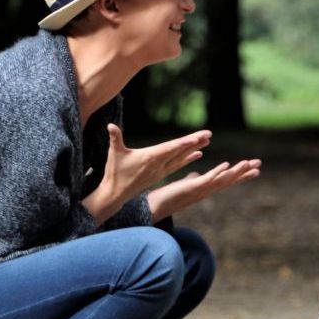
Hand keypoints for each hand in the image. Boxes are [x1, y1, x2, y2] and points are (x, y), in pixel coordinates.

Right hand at [83, 124, 208, 223]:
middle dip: (194, 142)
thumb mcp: (114, 154)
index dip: (183, 143)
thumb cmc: (115, 172)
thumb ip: (115, 138)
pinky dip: (188, 158)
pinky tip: (199, 154)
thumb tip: (110, 125)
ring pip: (181, 158)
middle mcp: (159, 164)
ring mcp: (161, 170)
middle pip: (180, 151)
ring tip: (207, 141)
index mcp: (150, 158)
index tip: (196, 138)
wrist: (116, 193)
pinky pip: (178, 165)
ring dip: (194, 148)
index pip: (170, 148)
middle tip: (209, 133)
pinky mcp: (161, 174)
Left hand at [147, 158, 261, 219]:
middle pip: (229, 180)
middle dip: (244, 173)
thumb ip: (192, 180)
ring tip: (248, 163)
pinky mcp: (191, 188)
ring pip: (222, 180)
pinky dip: (217, 172)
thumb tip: (196, 174)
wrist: (154, 207)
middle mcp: (206, 190)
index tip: (254, 169)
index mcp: (206, 188)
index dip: (240, 175)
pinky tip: (226, 165)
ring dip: (236, 172)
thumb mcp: (184, 186)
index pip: (227, 180)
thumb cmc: (169, 197)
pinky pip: (207, 179)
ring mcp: (200, 190)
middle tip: (259, 165)